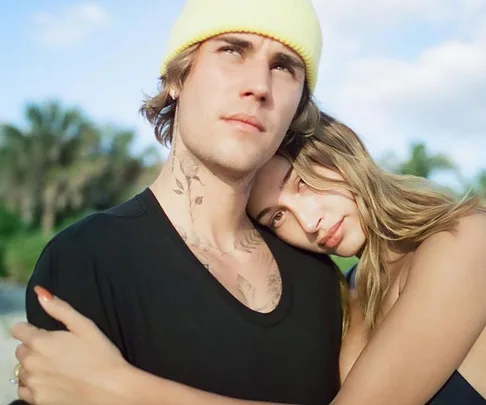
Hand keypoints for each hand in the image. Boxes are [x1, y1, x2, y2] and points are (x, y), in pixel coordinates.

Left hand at [11, 286, 130, 404]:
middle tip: (58, 351)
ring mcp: (32, 383)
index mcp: (40, 342)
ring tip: (58, 367)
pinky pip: (25, 390)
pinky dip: (35, 385)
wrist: (110, 389)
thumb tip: (40, 292)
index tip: (47, 334)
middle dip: (35, 348)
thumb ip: (59, 308)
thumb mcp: (84, 326)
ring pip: (22, 370)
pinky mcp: (37, 400)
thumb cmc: (101, 354)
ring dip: (34, 367)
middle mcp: (30, 363)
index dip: (32, 329)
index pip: (19, 329)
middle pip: (21, 350)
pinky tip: (54, 382)